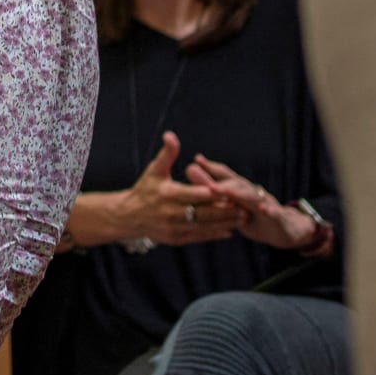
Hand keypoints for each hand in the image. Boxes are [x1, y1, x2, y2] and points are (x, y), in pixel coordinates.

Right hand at [117, 132, 247, 246]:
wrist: (129, 216)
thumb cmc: (145, 189)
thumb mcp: (154, 170)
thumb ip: (167, 154)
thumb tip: (171, 135)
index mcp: (168, 194)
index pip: (198, 194)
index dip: (216, 193)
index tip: (233, 190)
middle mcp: (171, 213)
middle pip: (205, 212)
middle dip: (227, 211)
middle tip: (246, 208)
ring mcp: (173, 228)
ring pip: (205, 226)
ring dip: (225, 224)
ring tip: (243, 219)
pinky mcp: (176, 239)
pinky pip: (199, 237)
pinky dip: (214, 234)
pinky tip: (229, 231)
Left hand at [189, 154, 322, 249]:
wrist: (288, 229)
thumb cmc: (255, 215)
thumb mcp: (233, 204)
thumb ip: (213, 188)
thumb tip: (190, 170)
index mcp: (241, 191)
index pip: (226, 176)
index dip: (212, 168)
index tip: (197, 159)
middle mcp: (254, 193)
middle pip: (237, 185)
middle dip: (223, 183)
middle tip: (207, 184)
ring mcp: (267, 204)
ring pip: (254, 196)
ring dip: (240, 194)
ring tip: (226, 191)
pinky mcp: (280, 217)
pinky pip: (275, 213)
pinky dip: (269, 210)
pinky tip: (263, 209)